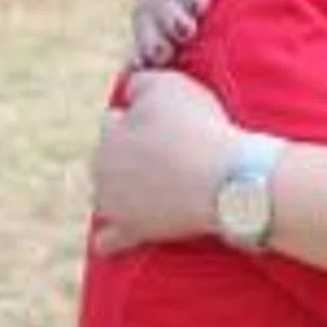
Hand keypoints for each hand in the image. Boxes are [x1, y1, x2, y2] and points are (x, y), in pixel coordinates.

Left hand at [91, 69, 239, 251]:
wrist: (224, 181)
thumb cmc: (197, 129)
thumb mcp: (167, 84)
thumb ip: (140, 82)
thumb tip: (129, 90)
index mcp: (108, 135)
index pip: (113, 120)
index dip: (137, 117)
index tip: (163, 121)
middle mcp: (102, 170)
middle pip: (108, 158)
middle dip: (127, 153)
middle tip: (163, 152)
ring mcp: (116, 205)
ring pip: (106, 194)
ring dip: (117, 190)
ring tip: (142, 188)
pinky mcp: (134, 232)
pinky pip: (111, 240)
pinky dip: (110, 240)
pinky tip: (106, 244)